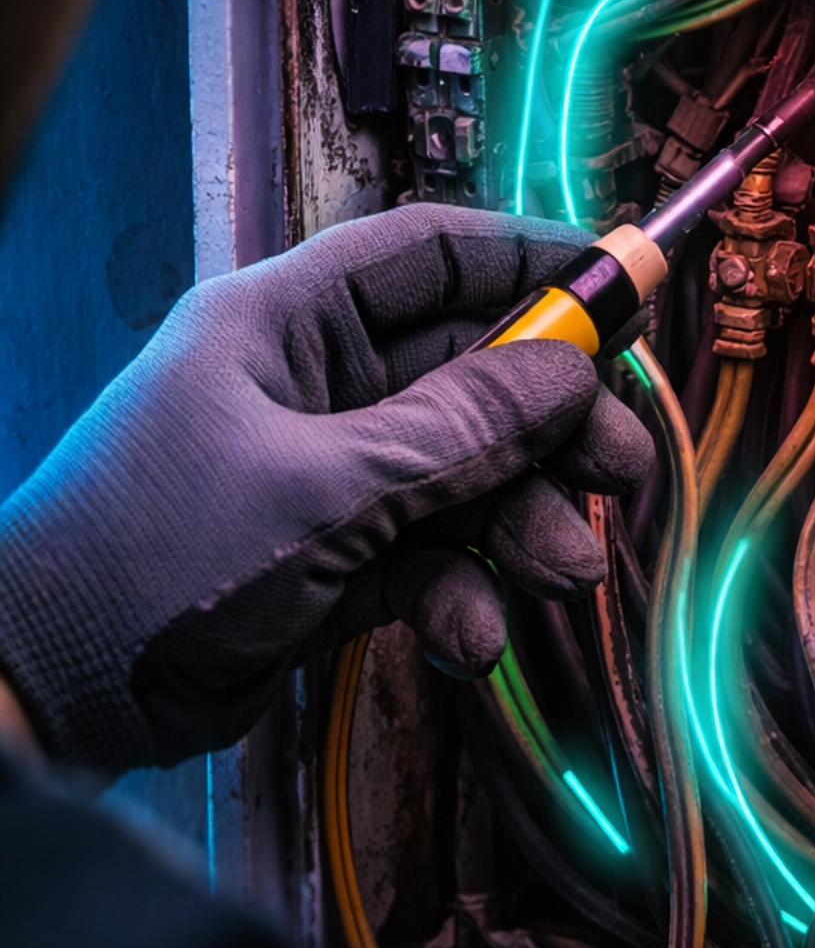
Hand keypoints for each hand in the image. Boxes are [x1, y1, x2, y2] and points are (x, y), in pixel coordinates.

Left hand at [0, 204, 651, 774]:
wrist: (53, 692)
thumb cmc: (151, 561)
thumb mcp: (321, 489)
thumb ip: (456, 433)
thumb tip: (571, 374)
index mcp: (285, 322)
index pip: (429, 255)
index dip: (532, 262)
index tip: (623, 287)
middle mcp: (311, 388)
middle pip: (471, 376)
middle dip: (553, 425)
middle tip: (622, 471)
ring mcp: (323, 478)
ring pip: (463, 478)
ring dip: (521, 525)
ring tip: (561, 573)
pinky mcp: (328, 563)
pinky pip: (428, 560)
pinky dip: (461, 597)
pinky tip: (469, 639)